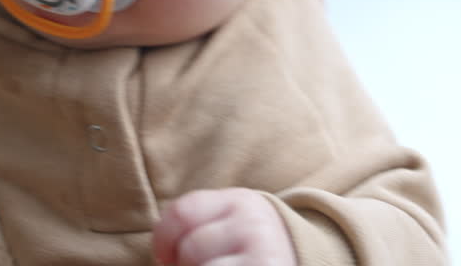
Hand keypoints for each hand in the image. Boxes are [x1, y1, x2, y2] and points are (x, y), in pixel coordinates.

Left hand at [152, 188, 295, 265]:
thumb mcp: (229, 223)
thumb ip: (196, 224)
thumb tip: (160, 254)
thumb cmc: (250, 247)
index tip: (165, 257)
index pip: (181, 213)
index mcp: (238, 201)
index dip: (162, 240)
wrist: (300, 258)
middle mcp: (254, 223)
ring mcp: (263, 252)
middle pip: (190, 248)